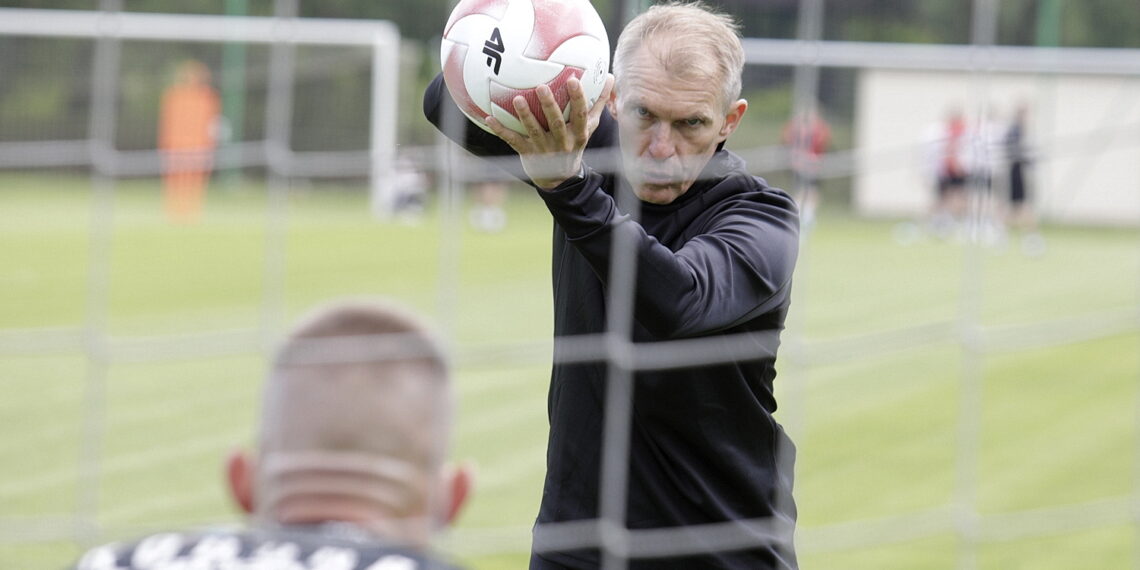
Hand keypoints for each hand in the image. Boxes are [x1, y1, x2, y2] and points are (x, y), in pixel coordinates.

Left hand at [486, 74, 613, 189]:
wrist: (560, 178)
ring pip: (533, 130)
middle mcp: (561, 142)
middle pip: (556, 122)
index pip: (580, 115)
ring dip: (525, 115)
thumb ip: (598, 103)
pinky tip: (488, 118)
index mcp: (578, 134)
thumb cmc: (574, 142)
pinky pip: (512, 140)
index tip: (574, 80)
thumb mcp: (589, 127)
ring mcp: (543, 149)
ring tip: (517, 99)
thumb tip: (611, 77)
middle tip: (542, 86)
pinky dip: (500, 129)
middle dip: (549, 105)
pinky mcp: (527, 154)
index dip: (578, 98)